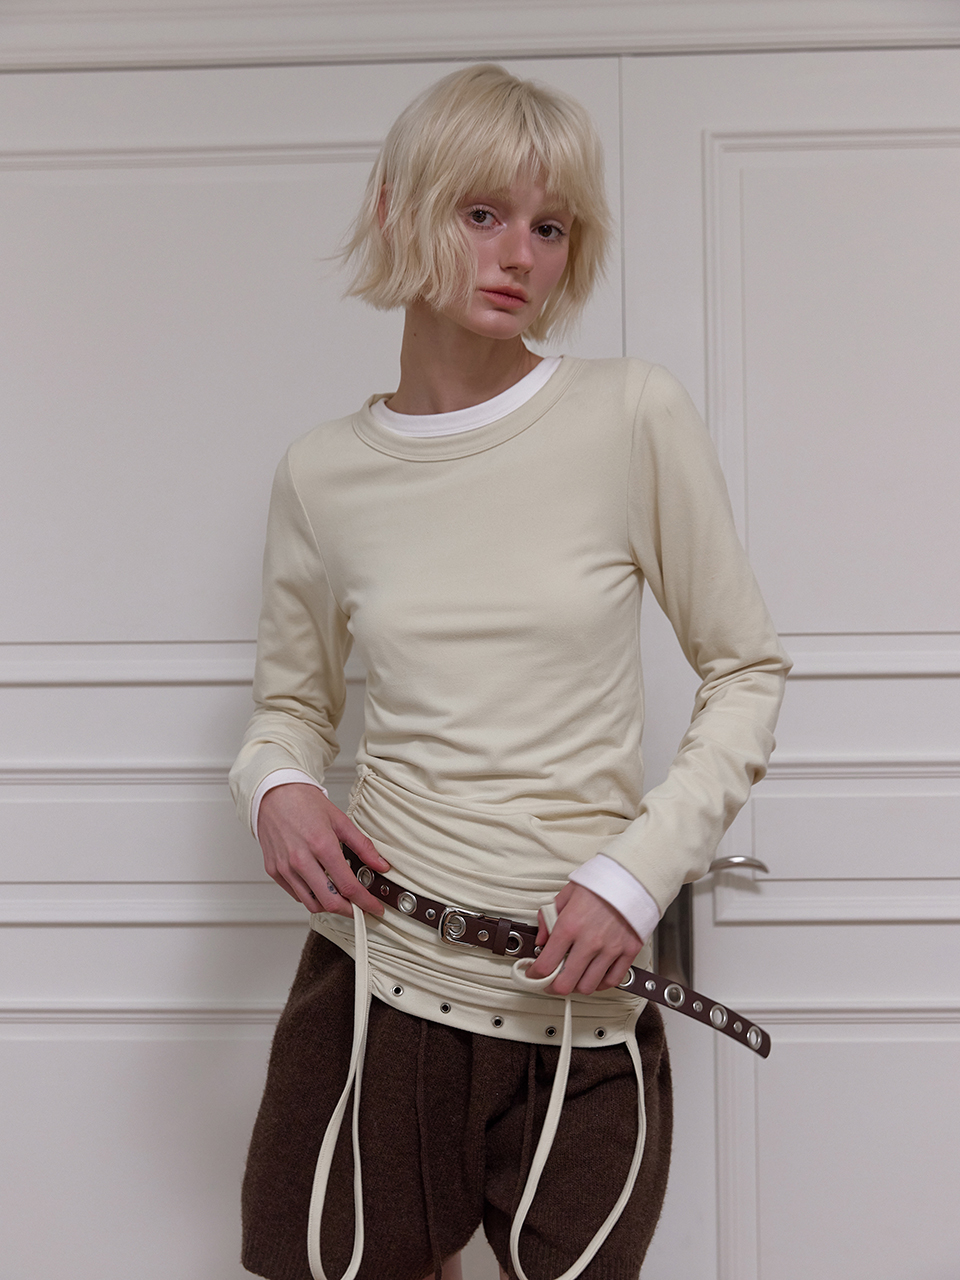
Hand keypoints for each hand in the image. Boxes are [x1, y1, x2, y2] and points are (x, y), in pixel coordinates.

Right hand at [257, 783, 390, 918]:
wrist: (274, 794)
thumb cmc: (304, 803)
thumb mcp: (340, 820)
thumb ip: (362, 846)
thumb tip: (380, 864)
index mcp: (321, 845)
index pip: (348, 886)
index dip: (365, 902)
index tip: (374, 907)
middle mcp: (301, 860)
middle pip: (329, 902)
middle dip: (349, 911)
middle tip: (359, 908)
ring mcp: (285, 867)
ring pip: (311, 903)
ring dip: (329, 905)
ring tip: (340, 896)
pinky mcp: (274, 871)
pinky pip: (296, 894)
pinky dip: (311, 895)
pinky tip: (319, 885)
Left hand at [525, 882, 642, 996]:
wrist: (632, 877)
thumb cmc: (601, 884)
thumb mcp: (566, 894)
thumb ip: (549, 917)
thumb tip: (541, 939)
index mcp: (570, 925)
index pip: (545, 964)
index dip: (534, 975)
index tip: (533, 974)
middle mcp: (589, 941)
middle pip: (565, 983)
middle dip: (552, 987)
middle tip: (549, 983)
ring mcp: (610, 949)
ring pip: (588, 986)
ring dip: (577, 987)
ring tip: (573, 978)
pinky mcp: (629, 951)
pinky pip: (612, 980)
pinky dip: (600, 984)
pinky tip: (594, 976)